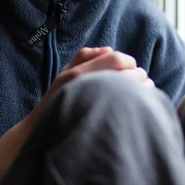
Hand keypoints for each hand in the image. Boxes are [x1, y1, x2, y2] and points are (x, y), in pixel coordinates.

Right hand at [28, 47, 152, 125]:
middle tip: (144, 82)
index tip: (133, 70)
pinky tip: (138, 108)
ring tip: (143, 95)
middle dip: (139, 76)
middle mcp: (86, 87)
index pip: (115, 59)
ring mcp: (94, 105)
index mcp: (77, 73)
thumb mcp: (64, 74)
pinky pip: (129, 110)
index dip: (129, 62)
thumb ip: (84, 57)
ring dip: (143, 90)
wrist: (40, 135)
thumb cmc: (56, 102)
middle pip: (128, 74)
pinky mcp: (101, 123)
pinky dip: (138, 106)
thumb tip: (108, 49)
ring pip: (132, 91)